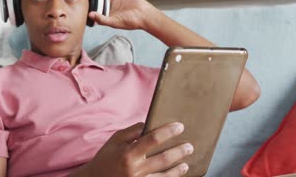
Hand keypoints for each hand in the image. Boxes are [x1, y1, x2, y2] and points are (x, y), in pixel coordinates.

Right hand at [73, 122, 192, 176]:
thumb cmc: (106, 158)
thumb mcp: (114, 140)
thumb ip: (132, 131)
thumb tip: (149, 124)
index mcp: (128, 153)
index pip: (153, 139)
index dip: (168, 132)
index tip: (179, 126)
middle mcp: (134, 169)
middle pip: (163, 159)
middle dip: (179, 151)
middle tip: (189, 146)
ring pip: (164, 176)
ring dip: (178, 169)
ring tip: (185, 162)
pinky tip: (177, 174)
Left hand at [88, 0, 156, 29]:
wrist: (145, 15)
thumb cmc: (132, 22)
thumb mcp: (114, 22)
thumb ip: (102, 19)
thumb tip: (91, 15)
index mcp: (109, 17)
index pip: (97, 13)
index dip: (91, 10)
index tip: (83, 6)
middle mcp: (112, 10)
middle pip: (100, 3)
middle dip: (94, 0)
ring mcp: (116, 2)